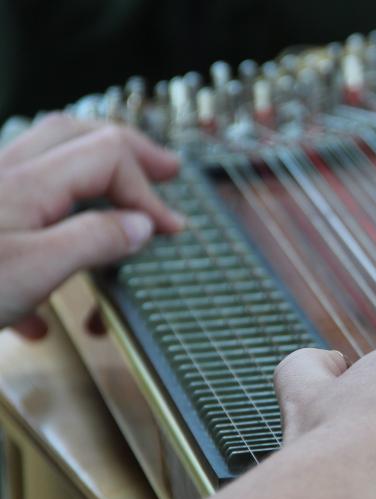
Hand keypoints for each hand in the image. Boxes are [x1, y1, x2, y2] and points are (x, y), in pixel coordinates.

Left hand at [0, 114, 183, 333]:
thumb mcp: (33, 271)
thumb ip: (92, 242)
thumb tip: (140, 225)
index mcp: (27, 183)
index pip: (108, 157)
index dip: (148, 190)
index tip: (170, 230)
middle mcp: (5, 176)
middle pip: (79, 135)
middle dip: (129, 151)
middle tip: (166, 170)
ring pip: (49, 159)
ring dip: (94, 171)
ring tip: (124, 196)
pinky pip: (23, 204)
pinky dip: (54, 224)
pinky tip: (45, 298)